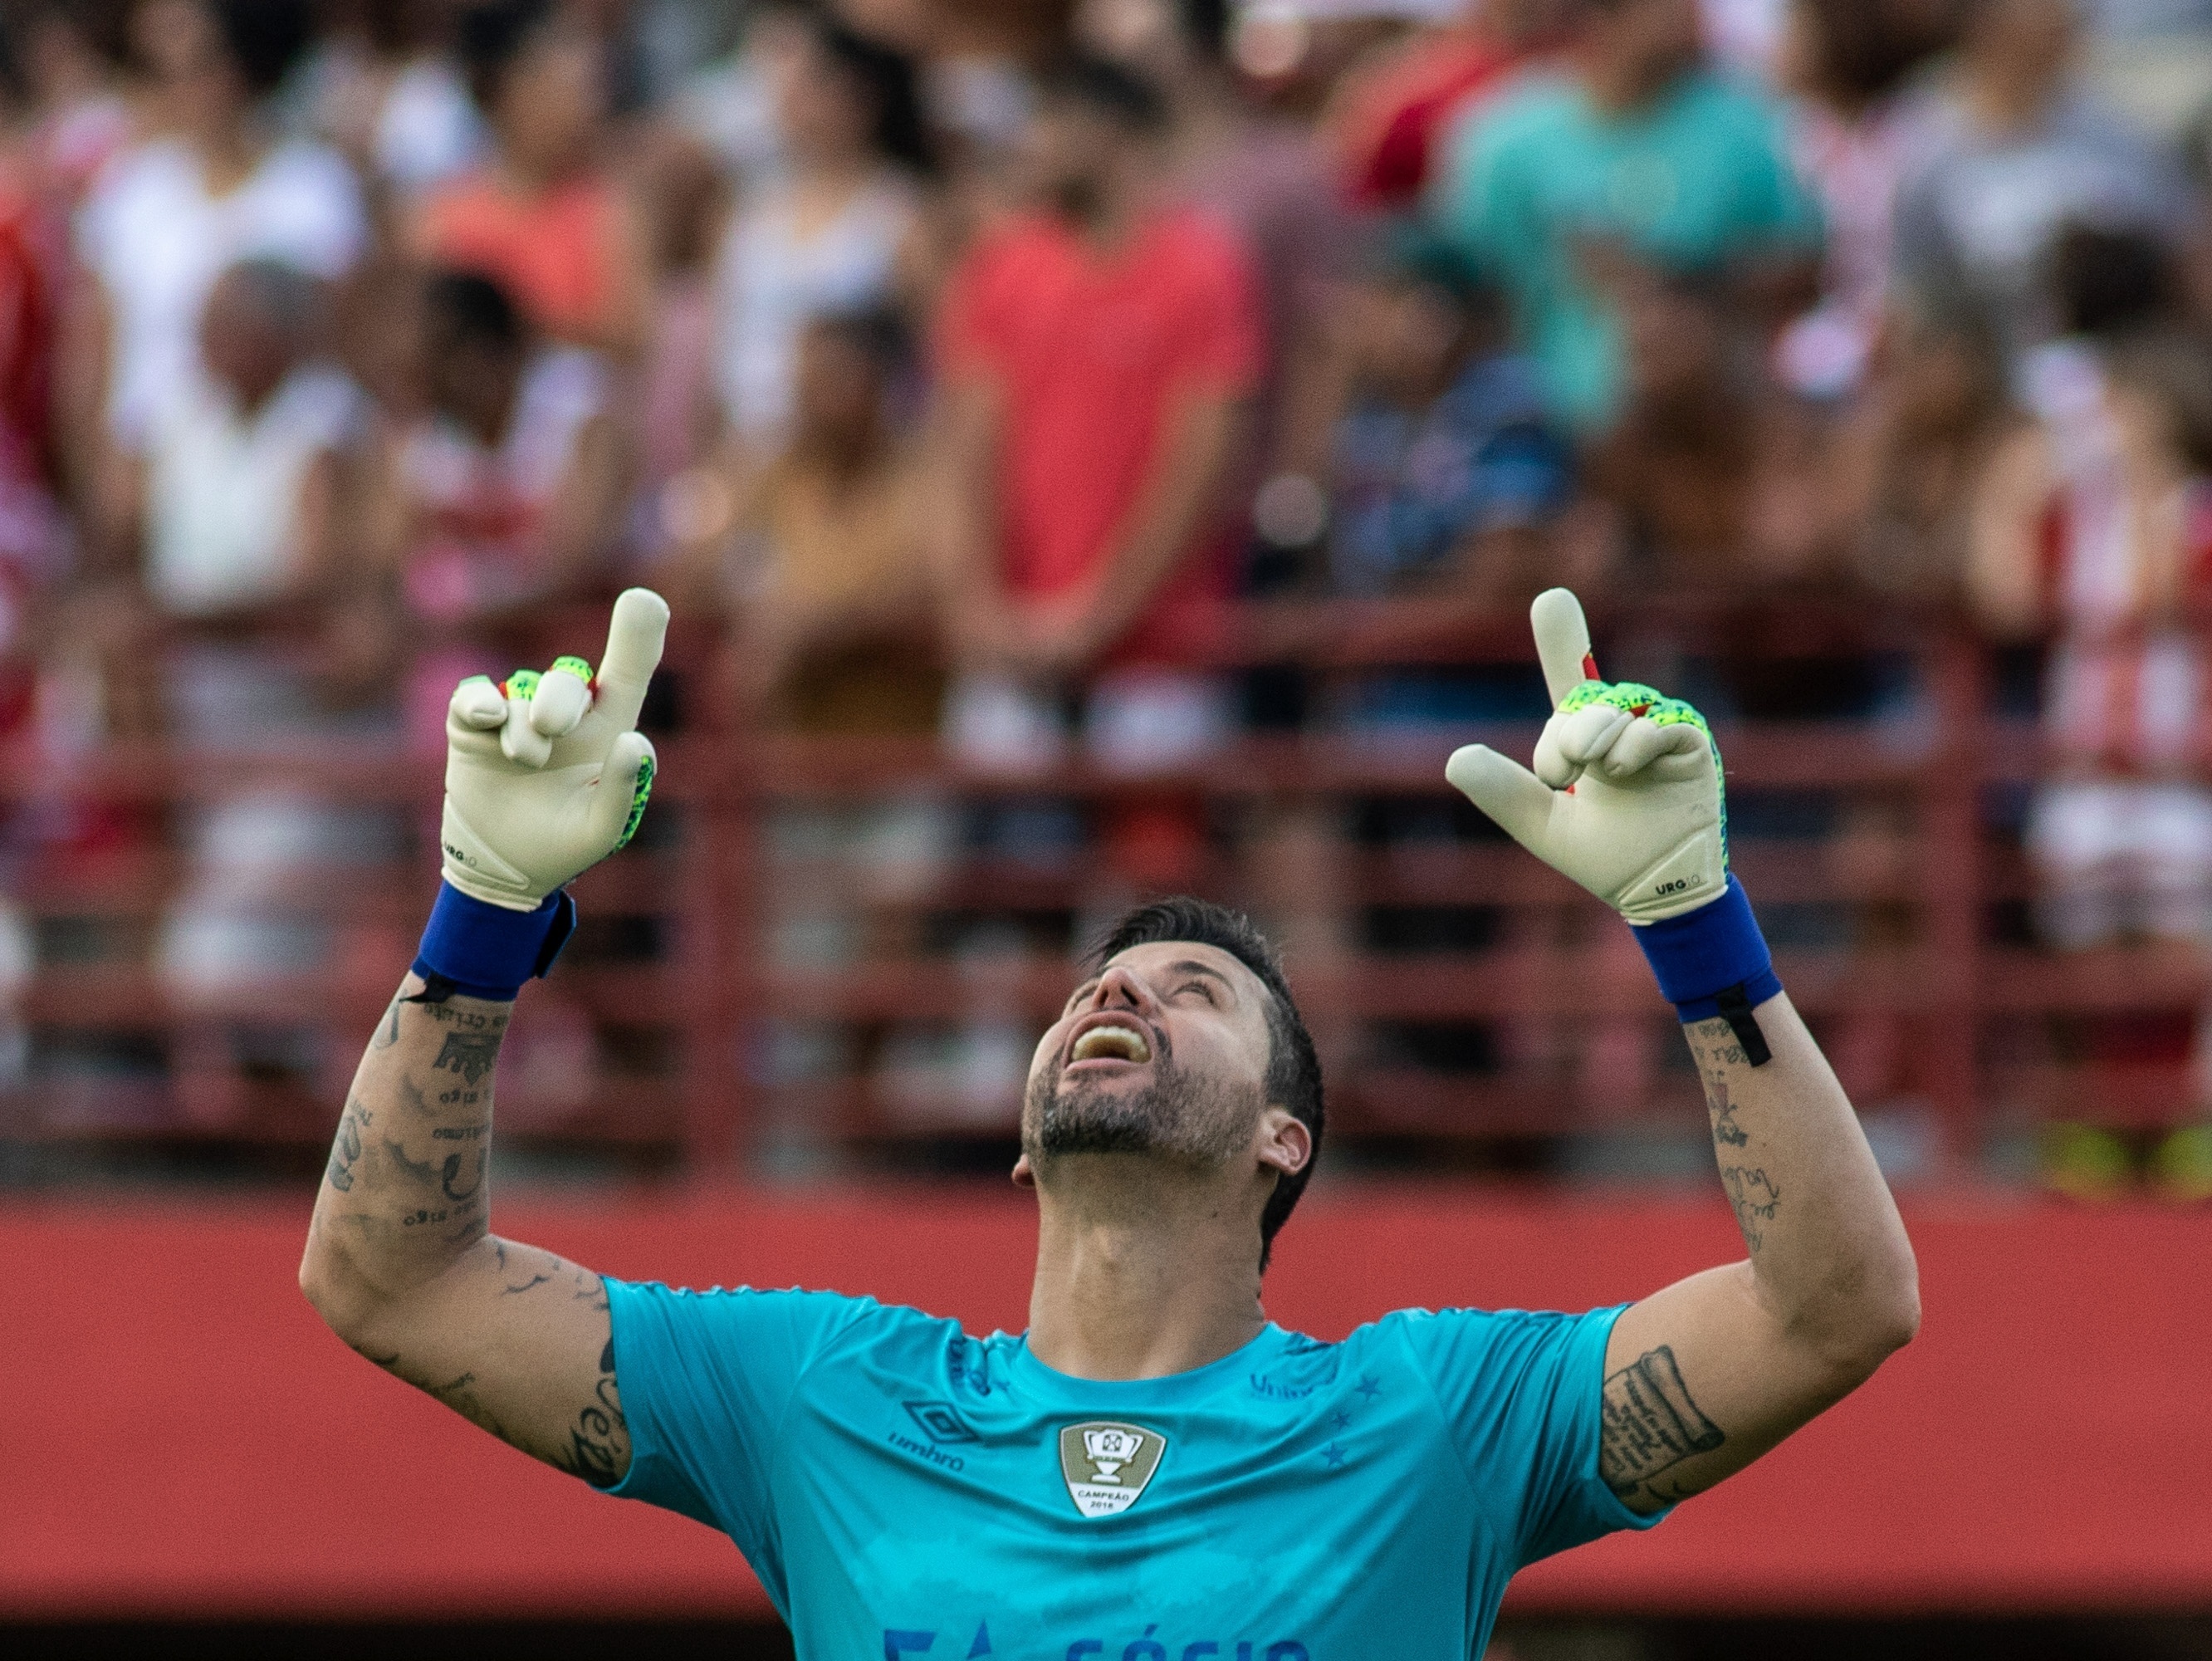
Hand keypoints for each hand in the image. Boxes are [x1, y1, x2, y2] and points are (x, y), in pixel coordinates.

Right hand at [440, 588, 668, 910]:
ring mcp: (516, 717)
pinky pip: (473, 696)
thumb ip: (624, 787)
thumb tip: (634, 742)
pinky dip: (480, 702)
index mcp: (606, 731)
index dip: (637, 637)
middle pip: (567, 678)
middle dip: (560, 700)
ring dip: (524, 725)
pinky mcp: (471, 727)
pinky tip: (488, 718)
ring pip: (521, 689)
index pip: (626, 674)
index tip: (645, 600)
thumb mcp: (602, 829)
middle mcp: (564, 715)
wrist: (507, 870)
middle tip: (552, 733)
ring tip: (525, 759)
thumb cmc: (564, 845)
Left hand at [1445, 588, 1724, 924]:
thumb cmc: (1601, 856)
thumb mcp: (1541, 825)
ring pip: (1617, 708)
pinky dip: (1635, 743)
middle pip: (1582, 702)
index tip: (1551, 598)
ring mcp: (1656, 732)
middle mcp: (1620, 725)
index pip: (1571, 679)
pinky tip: (1624, 769)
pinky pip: (1659, 725)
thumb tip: (1455, 758)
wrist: (1653, 892)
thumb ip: (1503, 792)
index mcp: (1584, 737)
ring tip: (1600, 775)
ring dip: (1596, 738)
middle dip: (1563, 736)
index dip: (1563, 638)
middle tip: (1560, 776)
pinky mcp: (1690, 745)